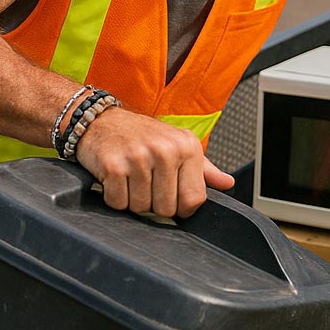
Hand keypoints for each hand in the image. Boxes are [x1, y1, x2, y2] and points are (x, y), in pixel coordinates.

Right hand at [73, 107, 234, 216]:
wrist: (101, 120)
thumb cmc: (142, 135)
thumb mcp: (178, 144)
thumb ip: (204, 168)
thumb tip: (228, 183)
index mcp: (187, 147)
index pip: (193, 200)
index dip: (181, 207)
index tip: (170, 196)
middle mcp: (165, 151)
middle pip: (167, 208)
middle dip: (154, 203)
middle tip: (145, 182)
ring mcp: (138, 158)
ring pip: (141, 208)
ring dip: (133, 200)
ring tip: (130, 178)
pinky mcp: (113, 167)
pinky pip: (119, 203)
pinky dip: (114, 197)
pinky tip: (115, 179)